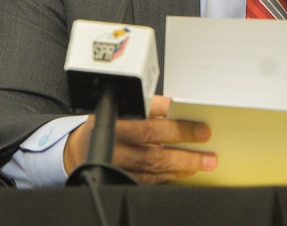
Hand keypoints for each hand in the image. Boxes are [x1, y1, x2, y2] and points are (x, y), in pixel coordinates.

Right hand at [64, 95, 216, 183]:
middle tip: (206, 141)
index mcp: (113, 118)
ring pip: (152, 166)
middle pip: (151, 145)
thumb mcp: (122, 106)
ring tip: (203, 161)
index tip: (194, 119)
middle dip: (182, 144)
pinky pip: (148, 180)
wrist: (80, 148)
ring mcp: (116, 164)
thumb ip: (147, 107)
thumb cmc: (108, 121)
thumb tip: (179, 110)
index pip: (146, 118)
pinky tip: (184, 172)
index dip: (170, 119)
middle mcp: (112, 142)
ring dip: (181, 165)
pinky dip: (169, 176)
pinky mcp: (120, 179)